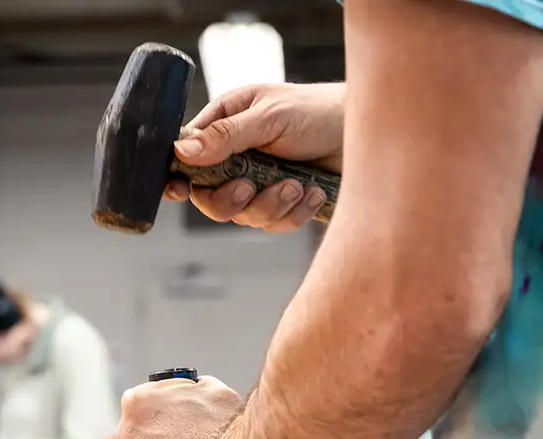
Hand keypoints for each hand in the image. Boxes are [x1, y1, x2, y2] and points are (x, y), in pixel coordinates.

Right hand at [166, 82, 344, 231]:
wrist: (364, 132)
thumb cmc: (317, 111)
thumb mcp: (269, 117)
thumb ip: (225, 136)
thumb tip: (181, 150)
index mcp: (224, 126)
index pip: (186, 158)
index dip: (178, 178)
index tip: (178, 191)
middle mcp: (236, 157)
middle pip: (210, 198)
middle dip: (231, 200)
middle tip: (250, 187)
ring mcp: (258, 183)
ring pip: (243, 216)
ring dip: (271, 205)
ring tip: (297, 184)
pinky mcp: (283, 204)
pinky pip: (274, 224)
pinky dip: (294, 213)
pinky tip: (313, 192)